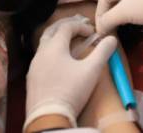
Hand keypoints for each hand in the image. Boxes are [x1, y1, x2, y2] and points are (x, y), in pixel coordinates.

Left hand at [25, 15, 117, 129]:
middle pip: (51, 30)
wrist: (49, 116)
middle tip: (78, 28)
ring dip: (57, 39)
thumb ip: (102, 52)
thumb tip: (111, 39)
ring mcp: (34, 65)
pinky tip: (58, 62)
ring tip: (69, 43)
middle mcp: (41, 52)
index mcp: (54, 46)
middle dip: (65, 26)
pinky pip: (41, 57)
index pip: (66, 26)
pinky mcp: (31, 78)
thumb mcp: (91, 71)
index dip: (80, 26)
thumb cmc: (71, 90)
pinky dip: (51, 52)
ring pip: (44, 44)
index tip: (92, 33)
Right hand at [95, 0, 142, 35]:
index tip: (100, 33)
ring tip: (119, 25)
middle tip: (107, 26)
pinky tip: (133, 19)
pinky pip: (135, 1)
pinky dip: (130, 11)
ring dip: (119, 11)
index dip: (99, 16)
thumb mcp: (124, 13)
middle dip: (108, 11)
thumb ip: (108, 20)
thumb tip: (99, 29)